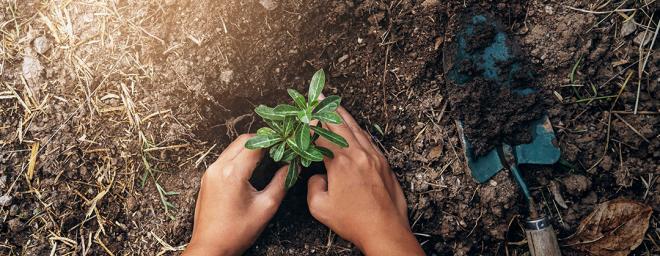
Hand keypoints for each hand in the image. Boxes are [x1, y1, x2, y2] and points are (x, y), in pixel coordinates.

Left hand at [183, 134, 287, 255]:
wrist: (210, 248)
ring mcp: (210, 172)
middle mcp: (218, 167)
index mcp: (233, 173)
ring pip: (233, 148)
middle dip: (262, 140)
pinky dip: (239, 157)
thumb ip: (281, 182)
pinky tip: (252, 167)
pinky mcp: (207, 178)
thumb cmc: (237, 232)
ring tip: (268, 156)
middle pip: (243, 140)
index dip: (274, 141)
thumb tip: (292, 166)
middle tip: (279, 148)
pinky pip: (225, 158)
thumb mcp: (266, 207)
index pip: (256, 143)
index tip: (286, 144)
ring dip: (250, 148)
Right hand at [307, 106, 424, 254]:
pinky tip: (354, 128)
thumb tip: (318, 176)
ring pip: (357, 129)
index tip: (302, 116)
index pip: (321, 136)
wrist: (385, 230)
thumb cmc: (353, 221)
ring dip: (344, 115)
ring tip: (334, 105)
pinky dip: (357, 130)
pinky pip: (368, 139)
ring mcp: (374, 157)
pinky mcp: (384, 163)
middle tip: (318, 96)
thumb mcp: (320, 207)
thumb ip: (313, 186)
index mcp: (341, 163)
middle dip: (327, 109)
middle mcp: (359, 154)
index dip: (310, 125)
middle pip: (340, 124)